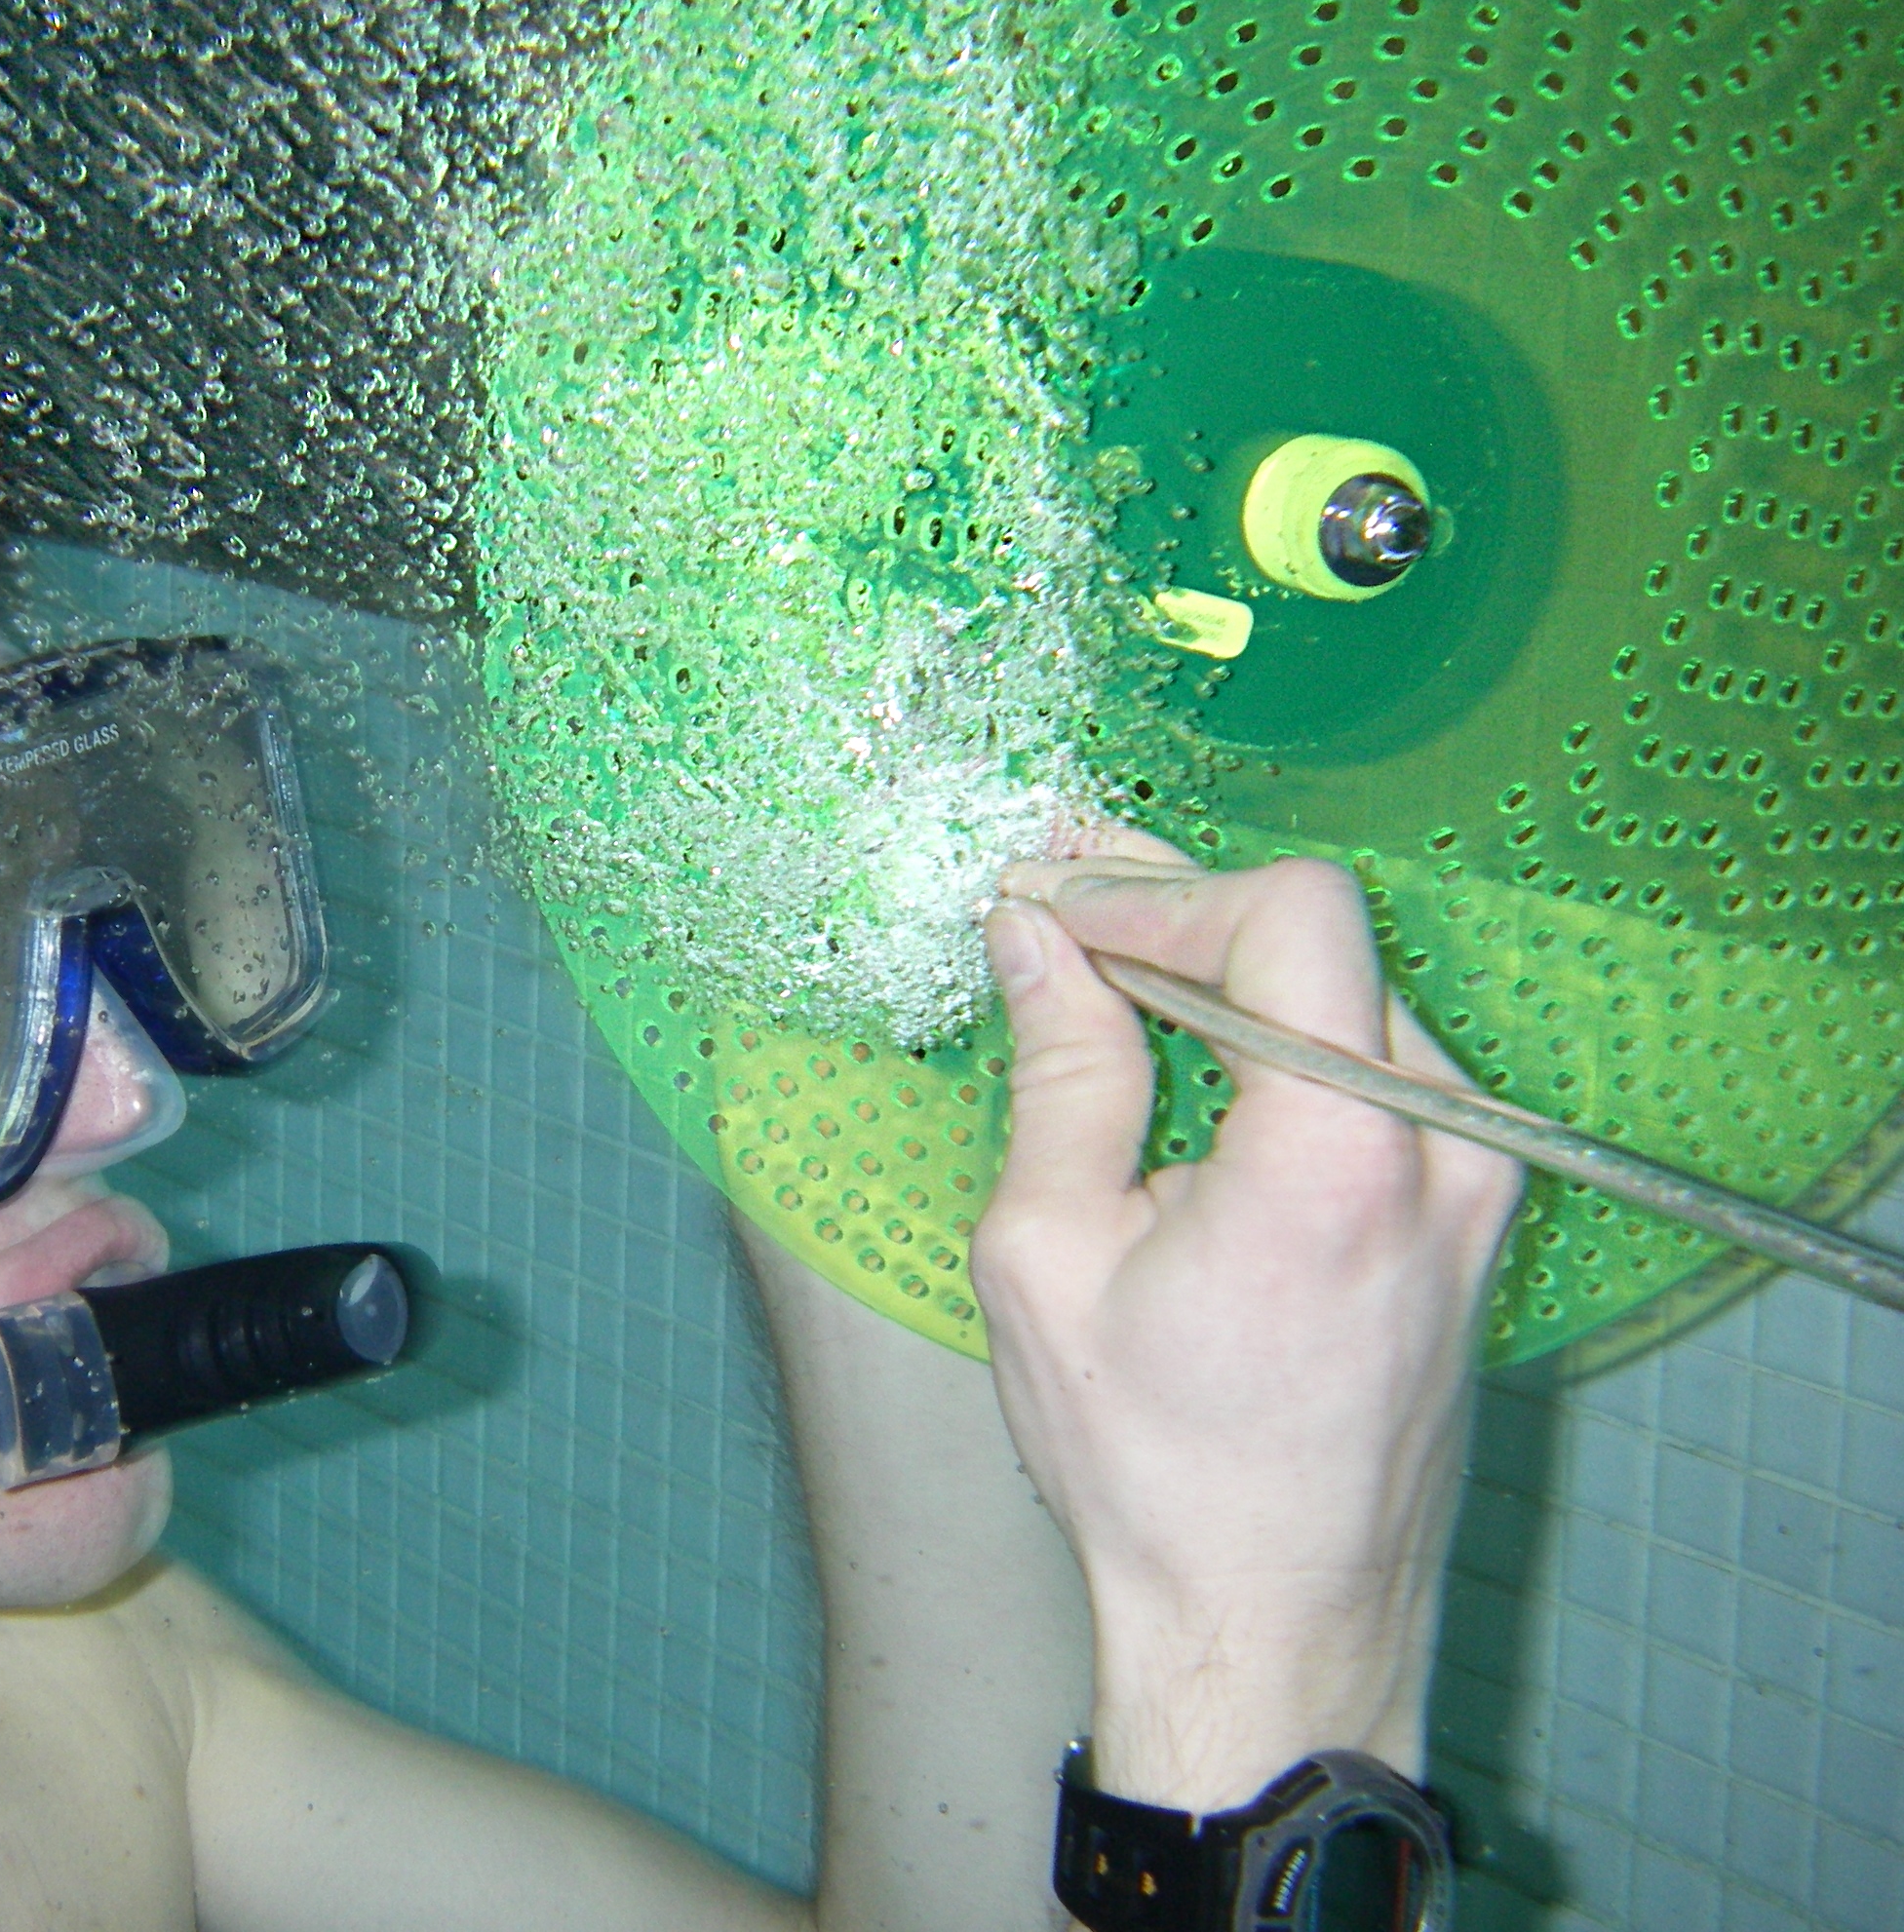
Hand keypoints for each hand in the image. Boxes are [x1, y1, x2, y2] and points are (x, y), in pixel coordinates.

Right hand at [971, 828, 1521, 1811]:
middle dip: (1178, 915)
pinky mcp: (1477, 1216)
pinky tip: (1187, 1061)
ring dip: (1226, 975)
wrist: (1275, 1624)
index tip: (1052, 909)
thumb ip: (1061, 1070)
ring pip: (1350, 996)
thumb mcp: (1048, 1255)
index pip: (1284, 916)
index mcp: (1337, 1156)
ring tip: (1104, 981)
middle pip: (1322, 943)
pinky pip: (1377, 1069)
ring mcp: (1480, 1185)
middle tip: (1054, 907)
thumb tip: (1035, 933)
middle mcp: (1445, 1152)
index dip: (1156, 890)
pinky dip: (1279, 1041)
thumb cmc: (1151, 1469)